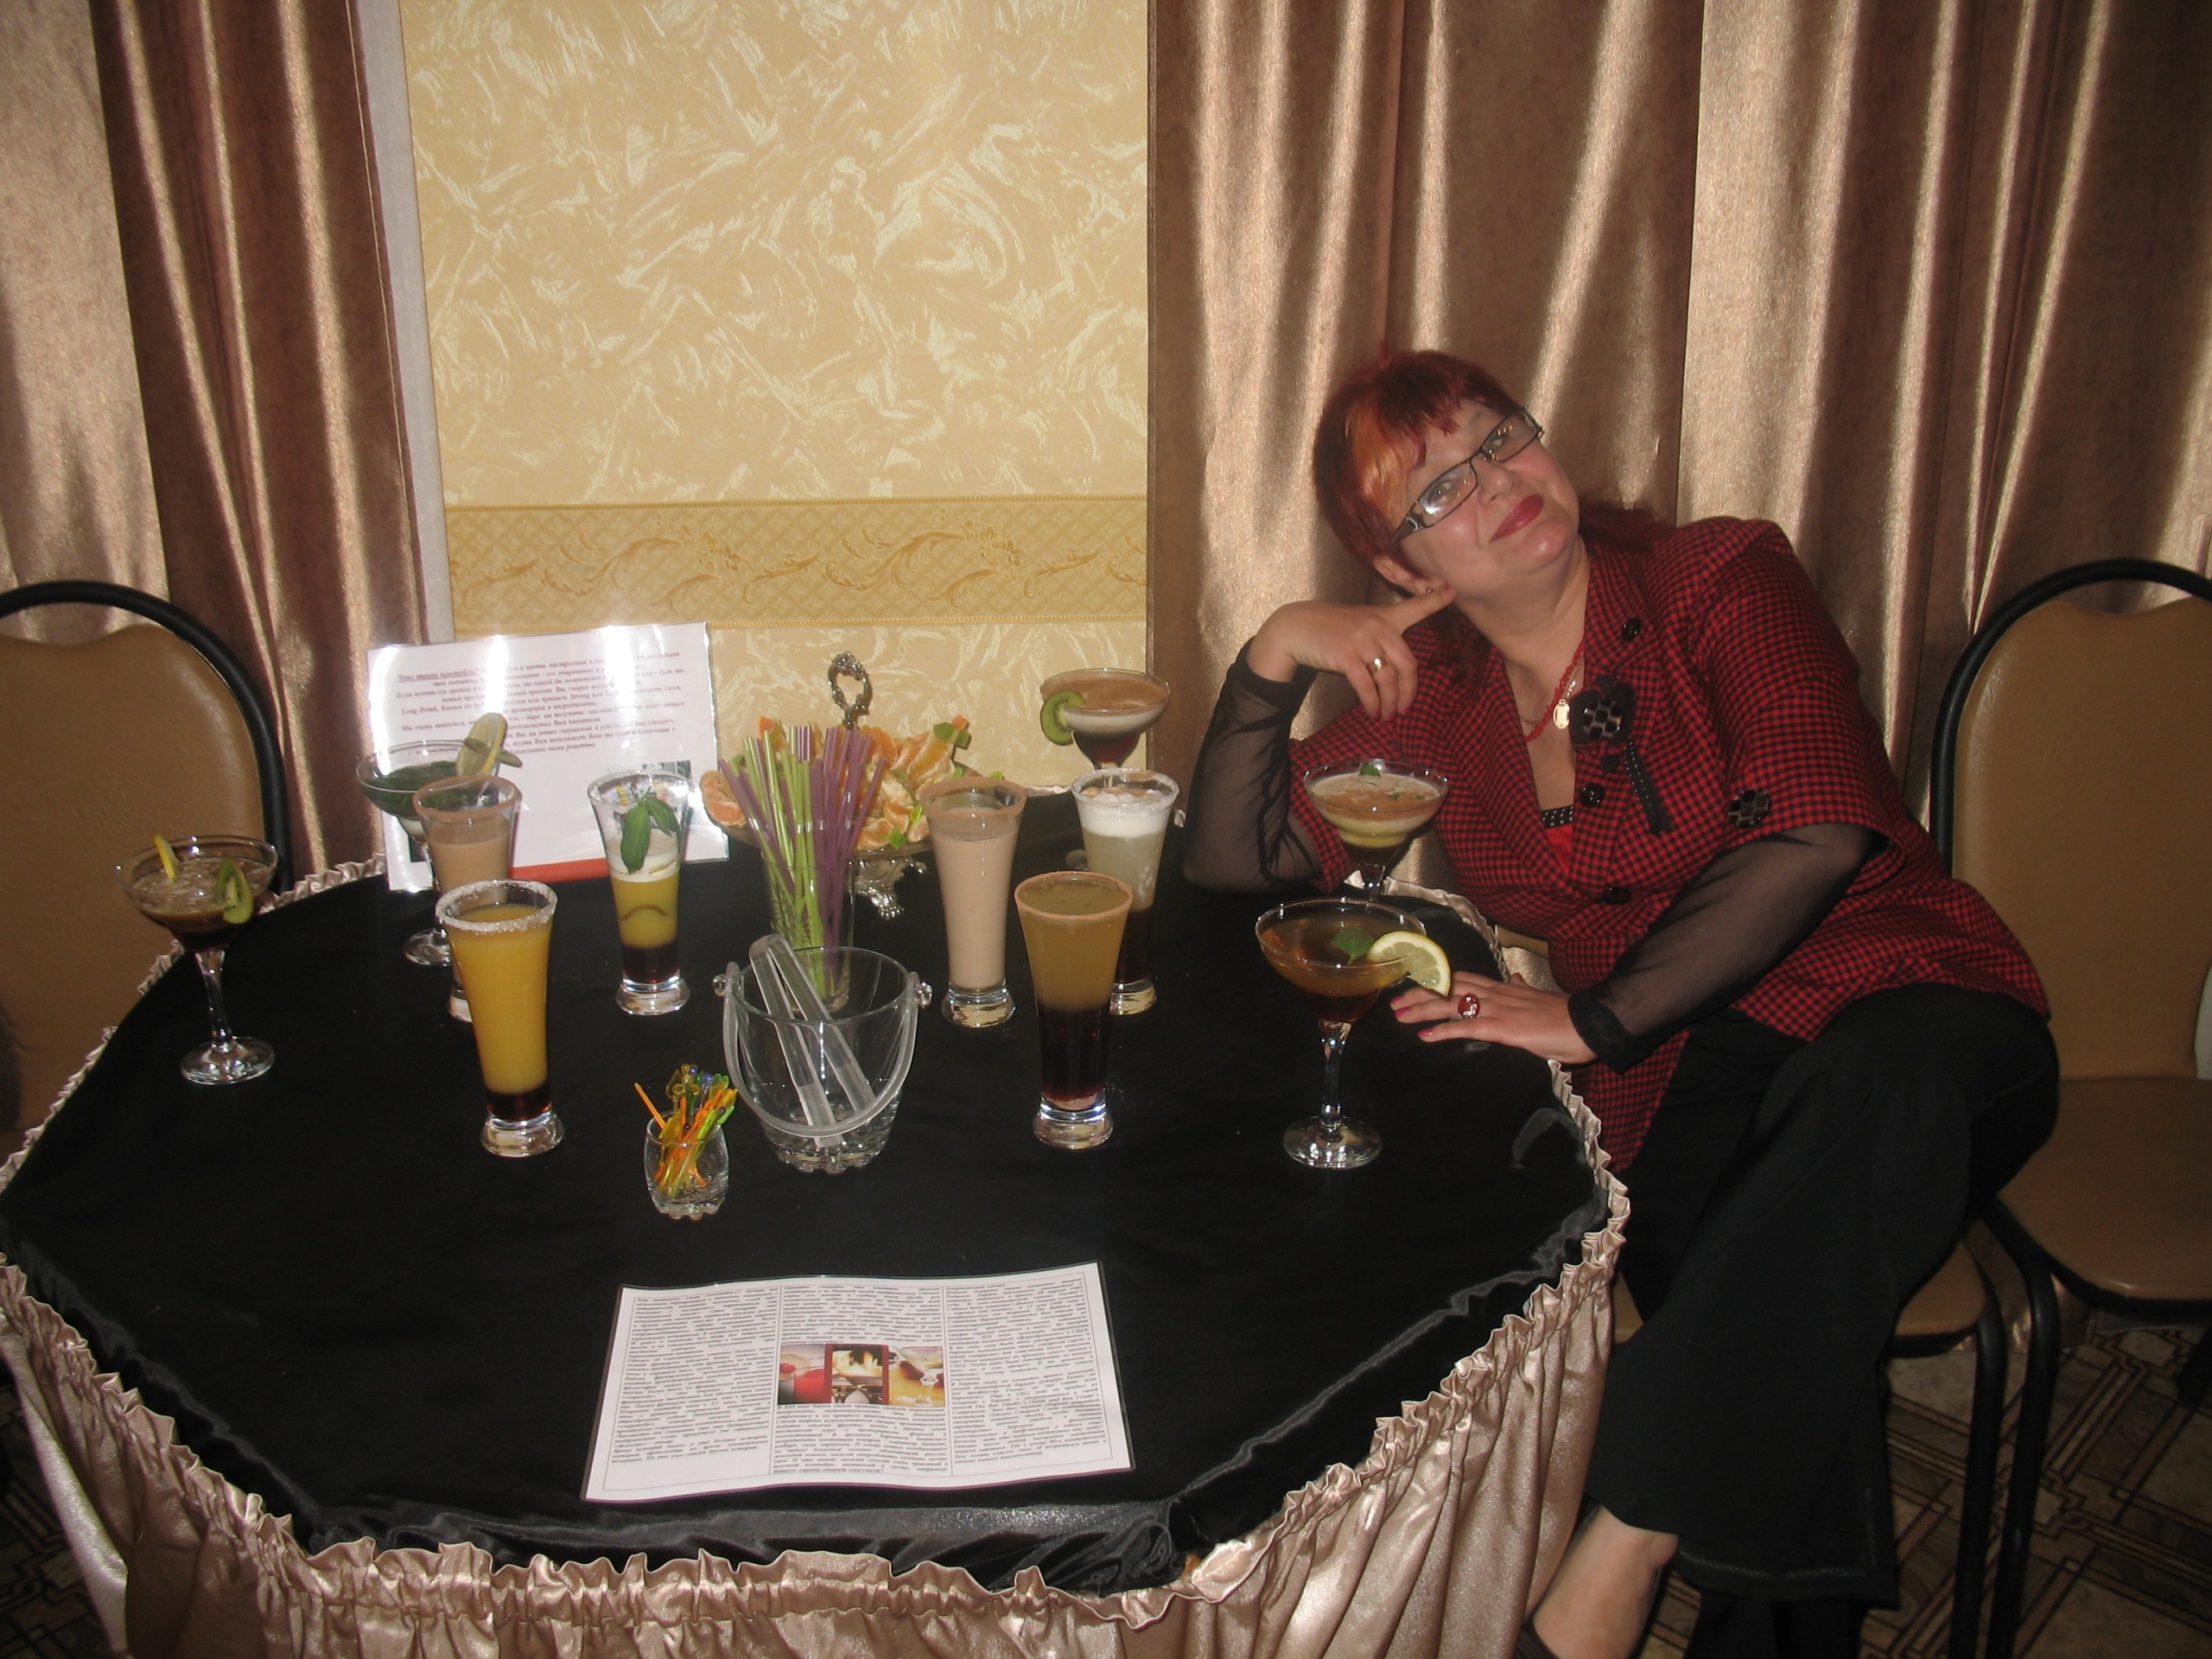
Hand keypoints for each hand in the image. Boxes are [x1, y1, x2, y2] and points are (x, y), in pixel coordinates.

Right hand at [1247, 583, 1456, 719]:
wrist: (1294, 628)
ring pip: (1388, 679)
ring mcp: (1362, 640)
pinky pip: (1367, 686)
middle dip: (1409, 691)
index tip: (1454, 592)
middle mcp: (1377, 626)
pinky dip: (1372, 703)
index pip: (1415, 606)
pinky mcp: (1346, 656)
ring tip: (1387, 715)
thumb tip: (1395, 672)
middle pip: (1408, 663)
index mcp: (1384, 616)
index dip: (1436, 599)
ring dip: (1390, 702)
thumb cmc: (1327, 629)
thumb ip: (1379, 637)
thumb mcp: (1358, 623)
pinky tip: (1371, 711)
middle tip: (1405, 708)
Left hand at [1391, 970, 1595, 1064]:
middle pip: (1450, 986)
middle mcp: (1497, 993)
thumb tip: (1518, 979)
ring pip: (1452, 1004)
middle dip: (1420, 992)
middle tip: (1396, 1002)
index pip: (1463, 978)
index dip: (1437, 979)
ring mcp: (1499, 1009)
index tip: (1415, 982)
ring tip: (1401, 1016)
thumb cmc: (1567, 1016)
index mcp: (1505, 988)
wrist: (1589, 1023)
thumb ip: (1523, 989)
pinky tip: (1425, 1036)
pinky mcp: (1504, 1028)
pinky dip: (1443, 1030)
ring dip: (1423, 1009)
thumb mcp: (1540, 997)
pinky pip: (1467, 1027)